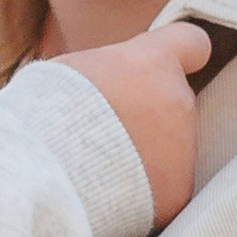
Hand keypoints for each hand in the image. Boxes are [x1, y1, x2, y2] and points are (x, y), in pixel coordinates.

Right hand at [56, 17, 212, 223]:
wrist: (44, 172)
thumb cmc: (45, 115)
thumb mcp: (71, 72)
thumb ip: (108, 74)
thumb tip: (107, 84)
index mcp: (153, 63)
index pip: (192, 43)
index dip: (179, 55)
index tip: (165, 69)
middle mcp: (178, 101)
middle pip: (174, 102)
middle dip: (149, 115)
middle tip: (105, 132)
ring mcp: (184, 149)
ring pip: (172, 147)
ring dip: (146, 154)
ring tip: (101, 166)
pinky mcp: (178, 190)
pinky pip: (166, 187)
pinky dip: (145, 192)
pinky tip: (111, 193)